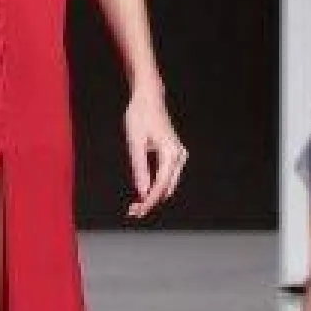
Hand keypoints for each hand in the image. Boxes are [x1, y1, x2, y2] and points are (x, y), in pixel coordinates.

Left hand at [122, 86, 187, 220]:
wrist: (149, 98)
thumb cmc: (140, 116)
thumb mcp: (135, 143)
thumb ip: (139, 168)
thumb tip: (142, 191)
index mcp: (170, 153)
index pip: (160, 186)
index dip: (149, 202)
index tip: (136, 212)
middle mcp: (179, 156)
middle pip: (166, 188)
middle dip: (150, 202)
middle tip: (132, 212)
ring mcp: (179, 156)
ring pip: (168, 185)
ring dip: (153, 196)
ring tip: (134, 205)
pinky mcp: (174, 155)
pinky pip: (167, 177)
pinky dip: (156, 187)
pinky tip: (143, 193)